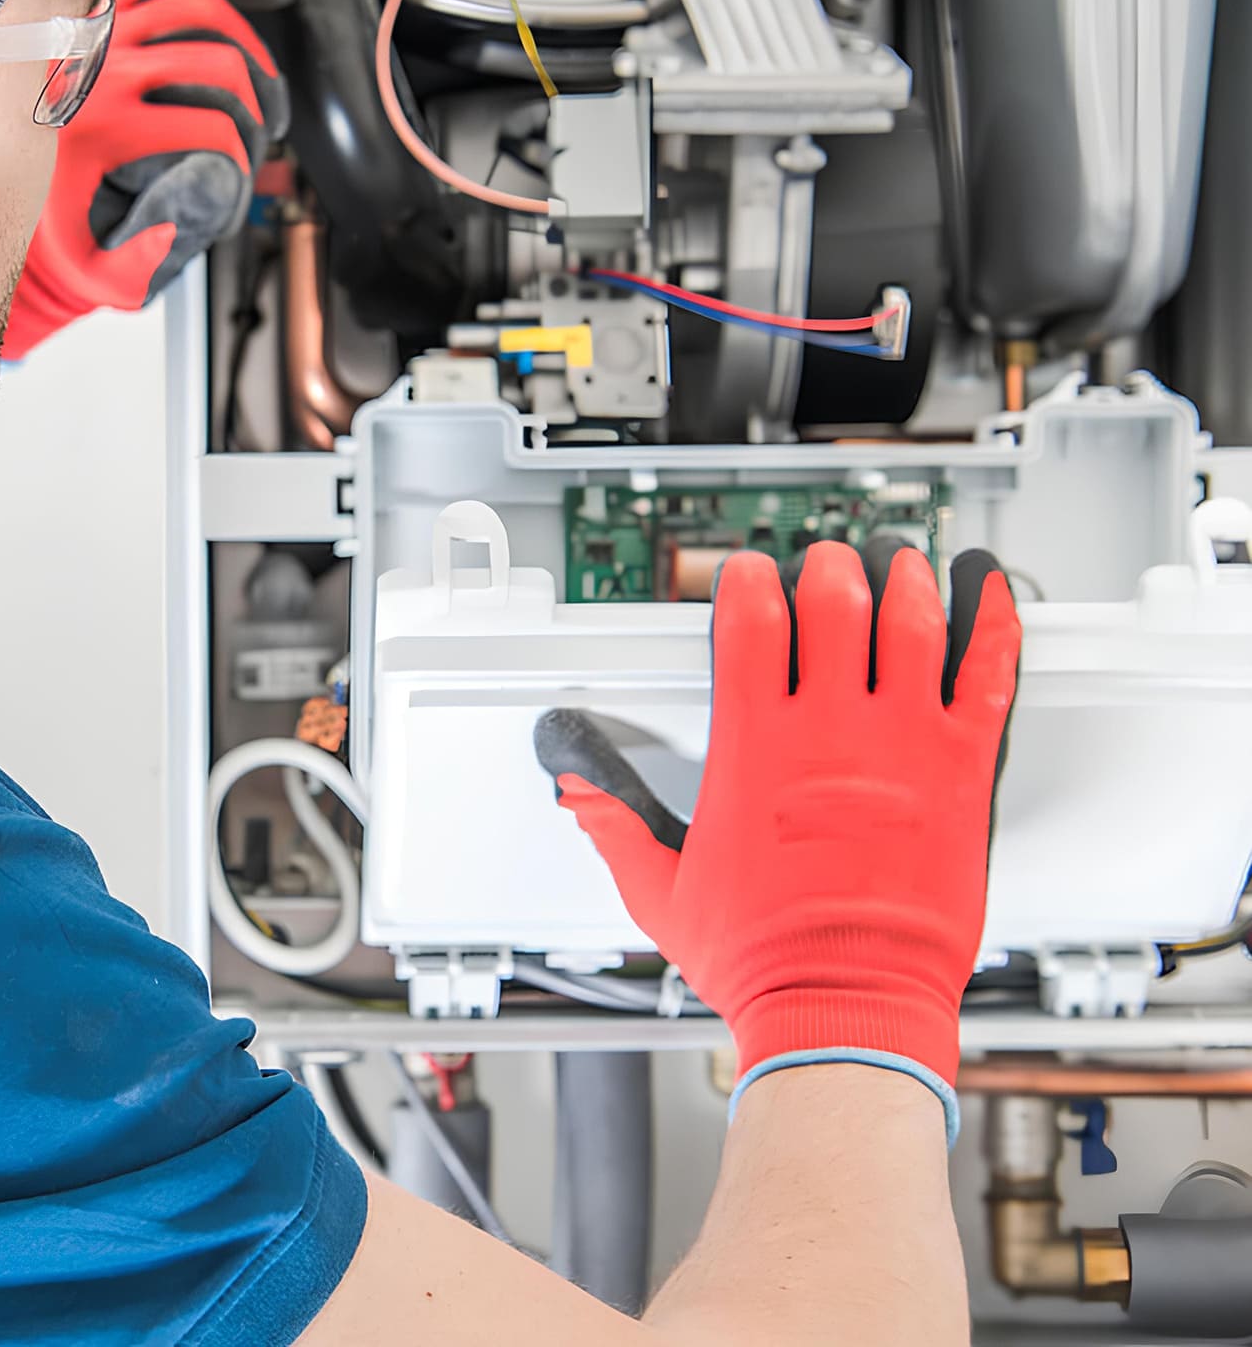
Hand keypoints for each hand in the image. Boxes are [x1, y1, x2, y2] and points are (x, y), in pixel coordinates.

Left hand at [1, 0, 286, 360]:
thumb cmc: (46, 209)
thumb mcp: (83, 260)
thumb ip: (129, 271)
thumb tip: (173, 232)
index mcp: (109, 126)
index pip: (210, 128)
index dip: (243, 155)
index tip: (240, 171)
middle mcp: (108, 70)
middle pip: (216, 62)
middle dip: (253, 101)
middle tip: (257, 129)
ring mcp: (106, 31)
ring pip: (200, 8)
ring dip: (243, 42)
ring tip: (255, 78)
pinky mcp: (104, 9)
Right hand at [534, 540, 1020, 1120]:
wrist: (846, 1007)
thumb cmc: (763, 959)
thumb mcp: (660, 892)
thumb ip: (615, 828)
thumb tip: (579, 794)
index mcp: (755, 749)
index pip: (749, 622)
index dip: (746, 582)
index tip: (747, 574)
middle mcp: (829, 733)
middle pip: (833, 603)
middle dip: (827, 569)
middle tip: (827, 565)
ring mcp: (902, 746)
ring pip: (910, 623)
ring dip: (903, 581)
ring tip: (898, 564)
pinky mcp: (962, 774)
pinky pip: (987, 677)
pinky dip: (992, 626)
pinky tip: (989, 596)